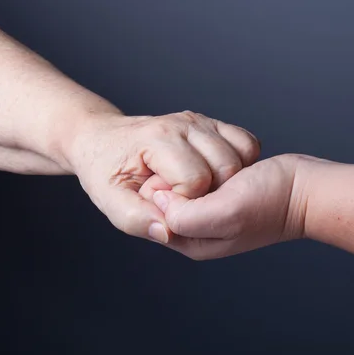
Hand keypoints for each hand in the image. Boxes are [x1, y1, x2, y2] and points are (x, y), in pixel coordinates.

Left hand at [61, 111, 259, 242]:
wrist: (104, 141)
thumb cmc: (106, 171)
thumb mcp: (110, 202)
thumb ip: (137, 220)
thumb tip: (166, 232)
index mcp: (159, 138)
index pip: (196, 181)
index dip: (183, 202)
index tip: (160, 198)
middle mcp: (185, 124)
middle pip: (226, 169)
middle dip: (207, 193)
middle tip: (175, 192)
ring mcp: (202, 122)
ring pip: (241, 158)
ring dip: (224, 181)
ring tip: (190, 184)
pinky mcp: (214, 124)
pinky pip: (249, 146)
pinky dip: (240, 165)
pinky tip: (212, 175)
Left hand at [150, 154, 318, 259]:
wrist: (310, 189)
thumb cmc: (272, 204)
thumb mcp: (224, 216)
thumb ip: (183, 216)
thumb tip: (158, 200)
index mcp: (192, 238)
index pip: (154, 211)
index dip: (162, 191)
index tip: (182, 183)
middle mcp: (199, 219)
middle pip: (167, 189)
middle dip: (184, 176)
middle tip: (214, 180)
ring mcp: (212, 197)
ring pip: (186, 170)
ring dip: (205, 162)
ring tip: (233, 175)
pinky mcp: (225, 177)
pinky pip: (208, 158)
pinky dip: (220, 153)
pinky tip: (239, 163)